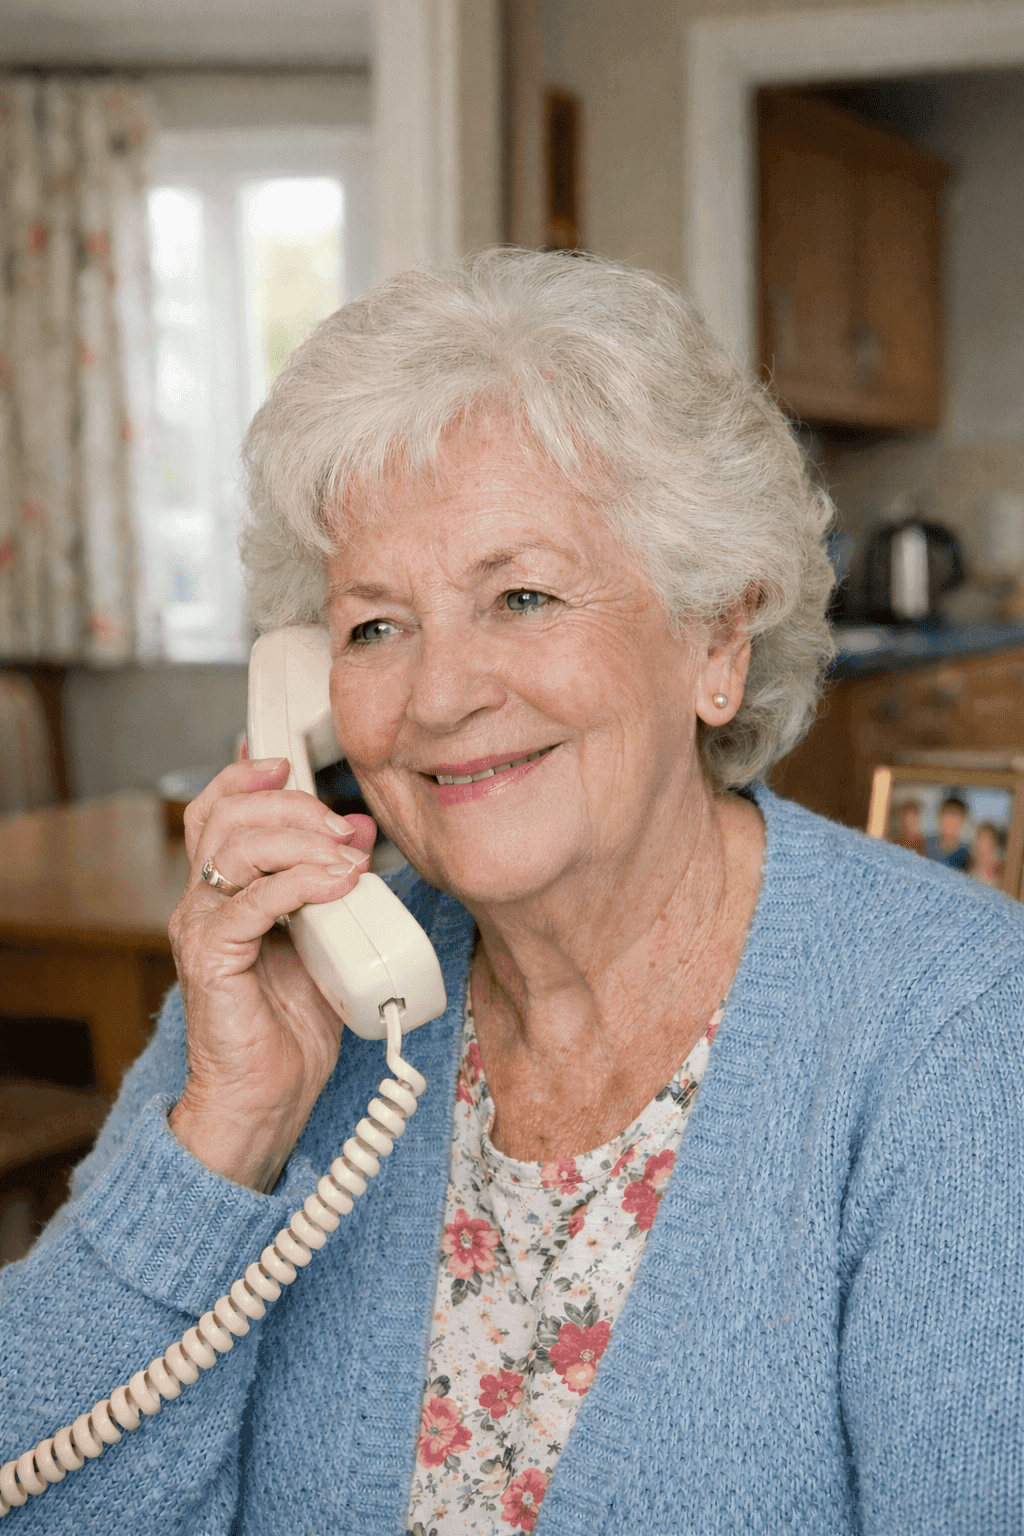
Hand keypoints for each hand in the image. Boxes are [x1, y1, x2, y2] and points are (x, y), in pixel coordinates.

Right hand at [167, 756, 374, 1189]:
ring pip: (236, 849)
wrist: (267, 1097)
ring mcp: (201, 930)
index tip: (289, 764)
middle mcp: (201, 904)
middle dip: (292, 806)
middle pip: (228, 817)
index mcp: (222, 892)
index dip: (246, 777)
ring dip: (301, 840)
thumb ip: (333, 885)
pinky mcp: (211, 960)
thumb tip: (359, 833)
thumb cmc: (290, 1027)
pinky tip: (339, 883)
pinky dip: (302, 882)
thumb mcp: (324, 937)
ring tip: (347, 855)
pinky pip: (253, 902)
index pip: (215, 810)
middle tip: (340, 824)